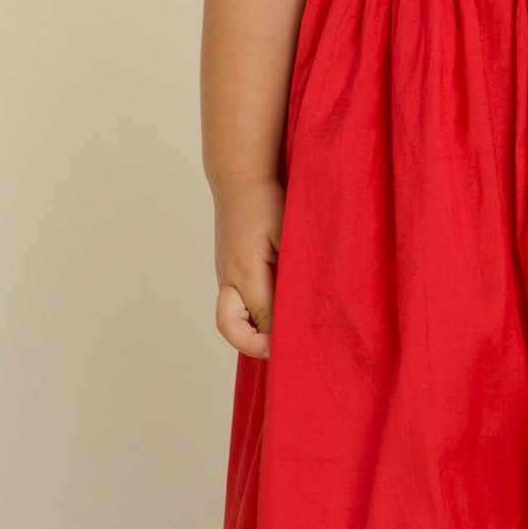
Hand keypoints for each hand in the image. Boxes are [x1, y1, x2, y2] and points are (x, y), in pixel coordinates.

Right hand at [214, 182, 282, 356]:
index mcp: (245, 271)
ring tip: (279, 336)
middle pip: (229, 327)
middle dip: (251, 345)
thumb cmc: (266, 202)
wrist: (238, 178)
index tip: (297, 347)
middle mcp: (228, 278)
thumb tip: (302, 306)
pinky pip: (234, 304)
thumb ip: (291, 272)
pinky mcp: (227, 270)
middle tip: (279, 350)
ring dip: (250, 333)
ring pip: (229, 319)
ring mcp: (224, 275)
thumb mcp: (285, 235)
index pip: (261, 318)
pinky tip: (273, 315)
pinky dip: (249, 317)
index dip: (278, 338)